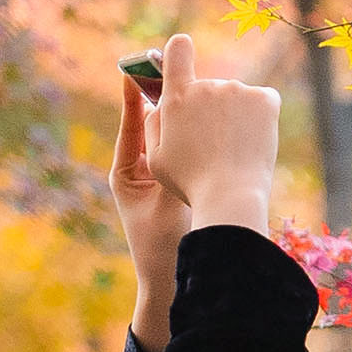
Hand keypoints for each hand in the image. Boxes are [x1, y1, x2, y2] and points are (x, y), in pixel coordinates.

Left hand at [110, 73, 193, 349]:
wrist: (170, 282)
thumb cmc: (160, 248)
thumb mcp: (166, 205)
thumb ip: (174, 170)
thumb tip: (180, 135)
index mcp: (128, 173)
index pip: (131, 127)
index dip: (134, 97)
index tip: (135, 70)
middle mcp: (145, 171)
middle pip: (156, 127)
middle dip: (169, 102)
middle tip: (178, 71)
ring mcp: (166, 177)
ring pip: (177, 139)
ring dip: (190, 120)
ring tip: (203, 93)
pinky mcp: (186, 185)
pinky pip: (194, 154)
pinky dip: (204, 140)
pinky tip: (223, 125)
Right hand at [139, 32, 281, 240]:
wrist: (230, 194)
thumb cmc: (189, 181)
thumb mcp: (156, 157)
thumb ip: (154, 123)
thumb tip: (158, 101)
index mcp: (177, 96)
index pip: (178, 52)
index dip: (179, 49)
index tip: (181, 49)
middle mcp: (207, 86)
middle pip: (210, 88)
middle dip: (211, 108)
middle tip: (213, 142)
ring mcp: (238, 90)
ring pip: (237, 98)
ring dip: (236, 115)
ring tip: (233, 148)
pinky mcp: (265, 98)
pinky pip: (262, 101)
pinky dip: (260, 116)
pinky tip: (252, 140)